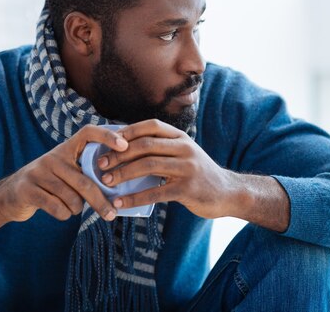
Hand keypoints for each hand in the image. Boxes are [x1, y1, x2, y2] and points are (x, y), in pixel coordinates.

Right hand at [0, 124, 127, 222]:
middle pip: (85, 181)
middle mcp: (53, 157)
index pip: (87, 132)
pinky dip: (64, 214)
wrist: (10, 196)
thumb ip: (87, 171)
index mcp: (65, 149)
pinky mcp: (28, 189)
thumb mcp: (66, 171)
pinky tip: (60, 211)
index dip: (107, 136)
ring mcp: (38, 172)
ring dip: (76, 209)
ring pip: (72, 198)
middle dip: (100, 201)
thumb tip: (122, 181)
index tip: (125, 146)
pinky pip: (58, 208)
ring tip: (72, 207)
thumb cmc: (50, 184)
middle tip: (112, 214)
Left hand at [97, 119, 237, 218]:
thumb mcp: (184, 154)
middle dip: (119, 154)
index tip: (107, 141)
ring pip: (148, 166)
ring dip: (123, 174)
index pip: (151, 126)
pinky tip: (120, 202)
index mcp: (181, 137)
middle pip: (145, 145)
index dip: (128, 131)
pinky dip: (134, 197)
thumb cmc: (198, 174)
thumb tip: (125, 148)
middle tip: (100, 164)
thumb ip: (162, 149)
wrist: (228, 193)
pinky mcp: (188, 189)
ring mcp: (187, 168)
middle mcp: (185, 148)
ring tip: (105, 182)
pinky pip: (155, 192)